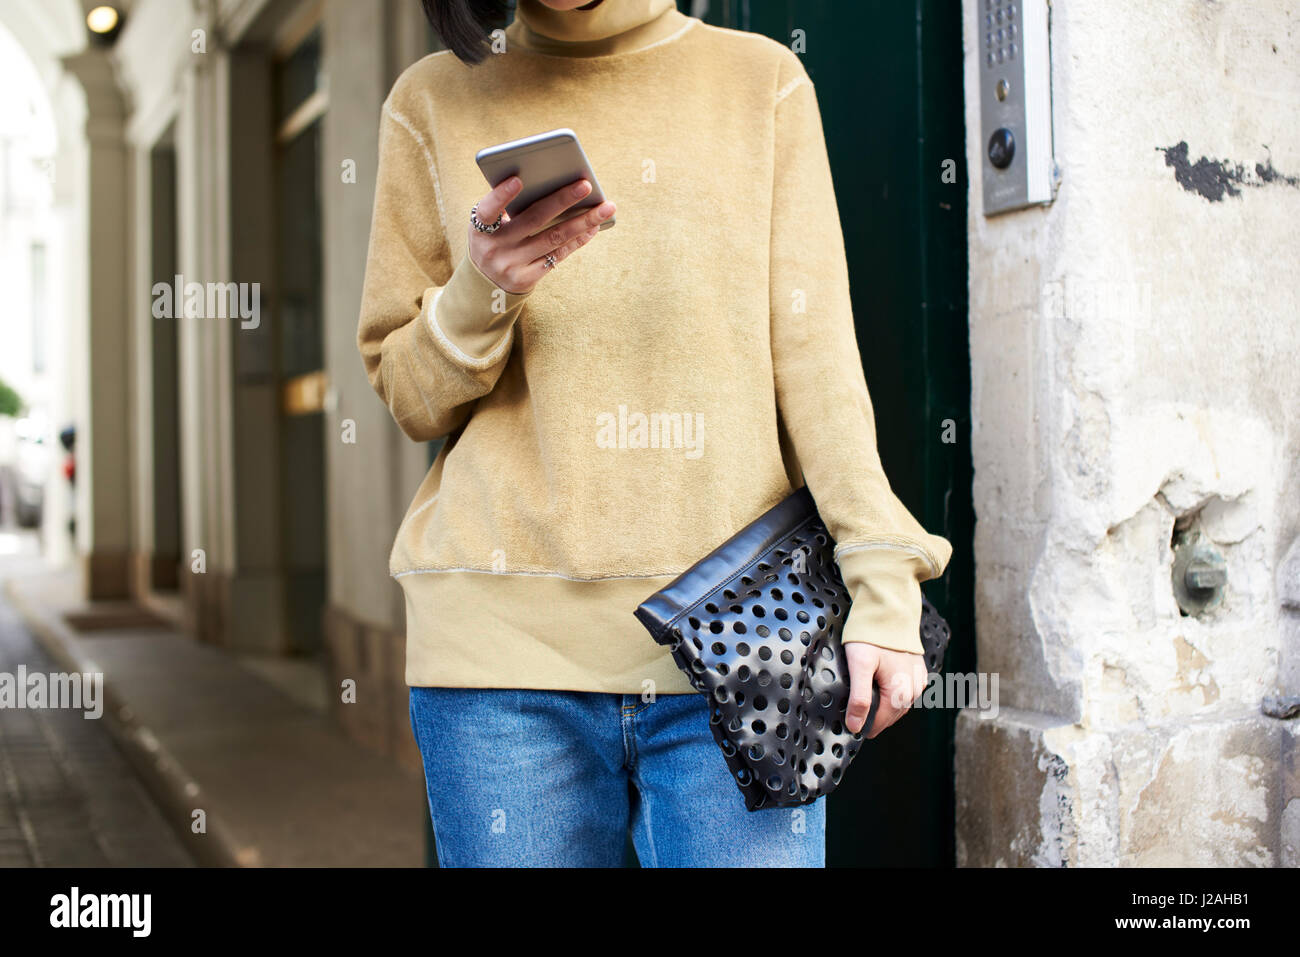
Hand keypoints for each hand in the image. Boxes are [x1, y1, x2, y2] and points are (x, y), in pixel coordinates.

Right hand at [468, 176, 615, 294]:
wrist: (485, 286)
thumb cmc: (492, 242)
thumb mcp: (487, 227)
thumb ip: (506, 208)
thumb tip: (551, 185)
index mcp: (480, 229)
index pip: (488, 210)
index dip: (501, 195)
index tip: (518, 179)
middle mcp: (494, 249)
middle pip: (533, 220)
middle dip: (562, 200)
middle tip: (586, 185)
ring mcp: (512, 266)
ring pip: (553, 238)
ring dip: (583, 221)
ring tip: (606, 208)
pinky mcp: (527, 279)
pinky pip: (558, 256)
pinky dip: (578, 240)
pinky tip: (593, 227)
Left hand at [843, 642, 929, 737]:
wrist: (889, 610)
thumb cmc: (872, 635)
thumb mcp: (859, 665)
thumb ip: (859, 697)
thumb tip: (855, 726)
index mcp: (901, 692)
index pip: (881, 722)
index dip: (864, 726)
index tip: (849, 727)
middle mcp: (914, 690)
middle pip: (891, 715)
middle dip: (874, 718)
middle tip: (854, 715)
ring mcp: (918, 680)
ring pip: (900, 705)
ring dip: (885, 708)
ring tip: (866, 703)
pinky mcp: (918, 671)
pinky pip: (907, 692)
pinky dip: (894, 695)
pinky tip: (882, 689)